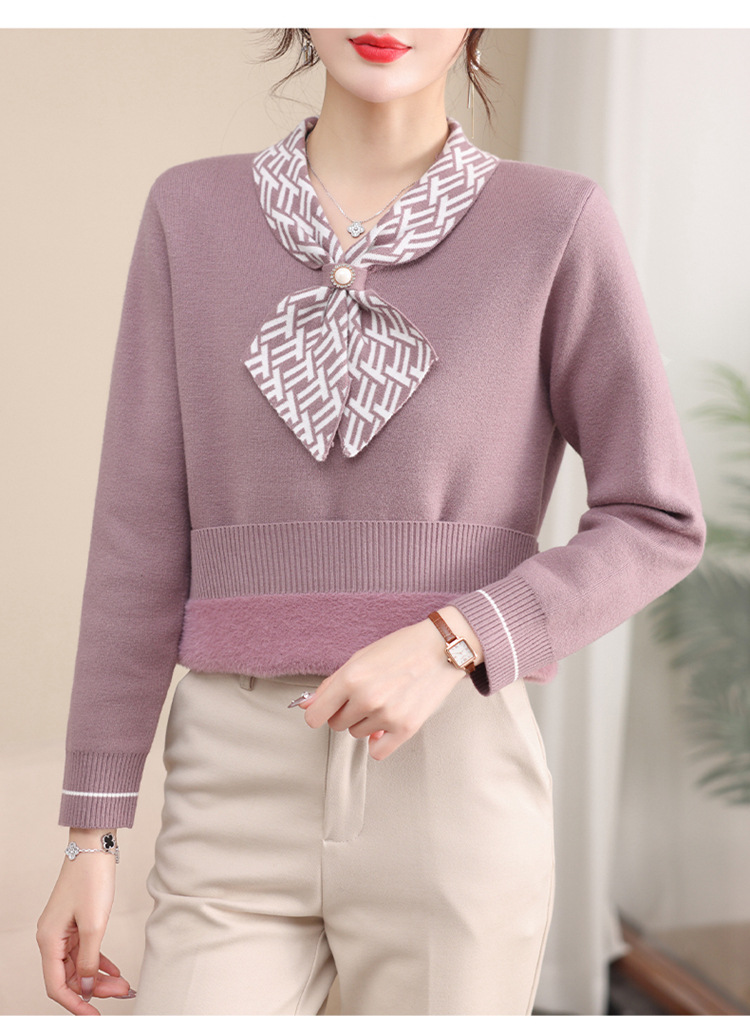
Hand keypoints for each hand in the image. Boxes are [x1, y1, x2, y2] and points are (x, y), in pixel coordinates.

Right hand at [37, 841, 132, 1014]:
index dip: (75, 1004)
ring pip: (79, 965)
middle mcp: (51, 938)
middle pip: (69, 976)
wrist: (95, 847)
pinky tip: (115, 971)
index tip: (94, 1016)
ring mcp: (63, 930)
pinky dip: (99, 961)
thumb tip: (87, 987)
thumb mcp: (94, 924)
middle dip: (94, 989)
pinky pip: (85, 951)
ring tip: (123, 984)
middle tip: (121, 993)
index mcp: (49, 940)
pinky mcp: (75, 922)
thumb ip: (89, 960)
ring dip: (99, 977)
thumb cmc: (91, 879)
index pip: (56, 985)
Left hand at [297, 607, 479, 759]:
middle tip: (365, 696)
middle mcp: (367, 698)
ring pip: (357, 735)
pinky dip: (379, 742)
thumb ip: (331, 684)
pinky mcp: (406, 728)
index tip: (327, 710)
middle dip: (347, 713)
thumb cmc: (402, 648)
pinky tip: (386, 725)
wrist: (441, 649)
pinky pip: (377, 752)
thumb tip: (307, 704)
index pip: (316, 716)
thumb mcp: (360, 658)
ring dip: (366, 723)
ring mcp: (387, 715)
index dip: (320, 713)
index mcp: (351, 677)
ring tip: (384, 701)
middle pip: (337, 725)